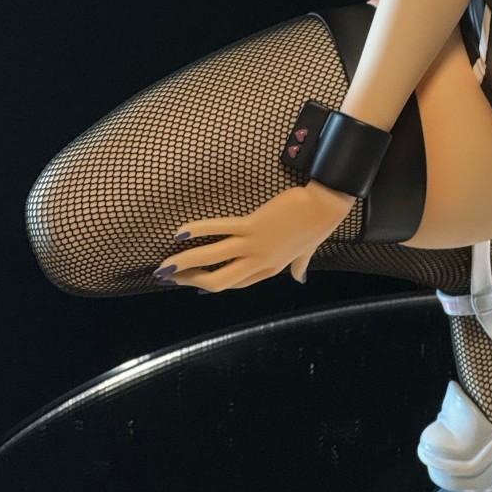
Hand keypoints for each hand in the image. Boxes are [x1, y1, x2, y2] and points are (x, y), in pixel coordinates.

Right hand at [157, 182, 356, 292]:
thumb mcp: (307, 252)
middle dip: (191, 281)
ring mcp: (255, 246)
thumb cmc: (317, 225)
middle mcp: (259, 262)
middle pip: (218, 281)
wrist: (327, 206)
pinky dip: (199, 230)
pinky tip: (180, 232)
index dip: (211, 285)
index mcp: (270, 269)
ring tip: (164, 266)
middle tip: (169, 277)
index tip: (194, 283)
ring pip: (212, 260)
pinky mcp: (254, 226)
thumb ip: (299, 266)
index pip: (235, 283)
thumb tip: (301, 279)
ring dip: (185, 263)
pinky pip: (220, 230)